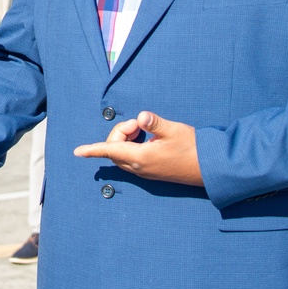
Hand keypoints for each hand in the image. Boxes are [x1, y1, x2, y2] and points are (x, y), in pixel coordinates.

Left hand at [73, 111, 203, 185]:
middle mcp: (140, 168)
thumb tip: (141, 117)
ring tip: (144, 130)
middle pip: (114, 150)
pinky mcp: (152, 172)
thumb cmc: (193, 149)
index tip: (77, 152)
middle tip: (140, 124)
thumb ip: (154, 123)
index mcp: (141, 158)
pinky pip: (132, 159)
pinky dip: (133, 146)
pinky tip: (148, 138)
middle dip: (120, 133)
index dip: (92, 150)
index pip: (110, 150)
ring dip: (126, 140)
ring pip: (122, 155)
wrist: (210, 169)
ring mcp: (146, 172)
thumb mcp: (174, 131)